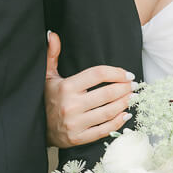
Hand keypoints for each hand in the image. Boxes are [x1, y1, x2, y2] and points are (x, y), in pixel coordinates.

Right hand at [44, 31, 134, 148]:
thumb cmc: (46, 98)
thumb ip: (51, 54)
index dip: (116, 72)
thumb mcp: (47, 76)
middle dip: (125, 88)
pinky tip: (125, 114)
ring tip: (132, 97)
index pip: (97, 74)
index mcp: (66, 87)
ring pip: (108, 112)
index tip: (127, 74)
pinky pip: (104, 130)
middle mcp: (70, 105)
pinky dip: (118, 122)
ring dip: (125, 103)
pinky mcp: (79, 138)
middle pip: (107, 93)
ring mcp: (75, 123)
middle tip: (134, 85)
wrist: (37, 128)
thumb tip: (52, 34)